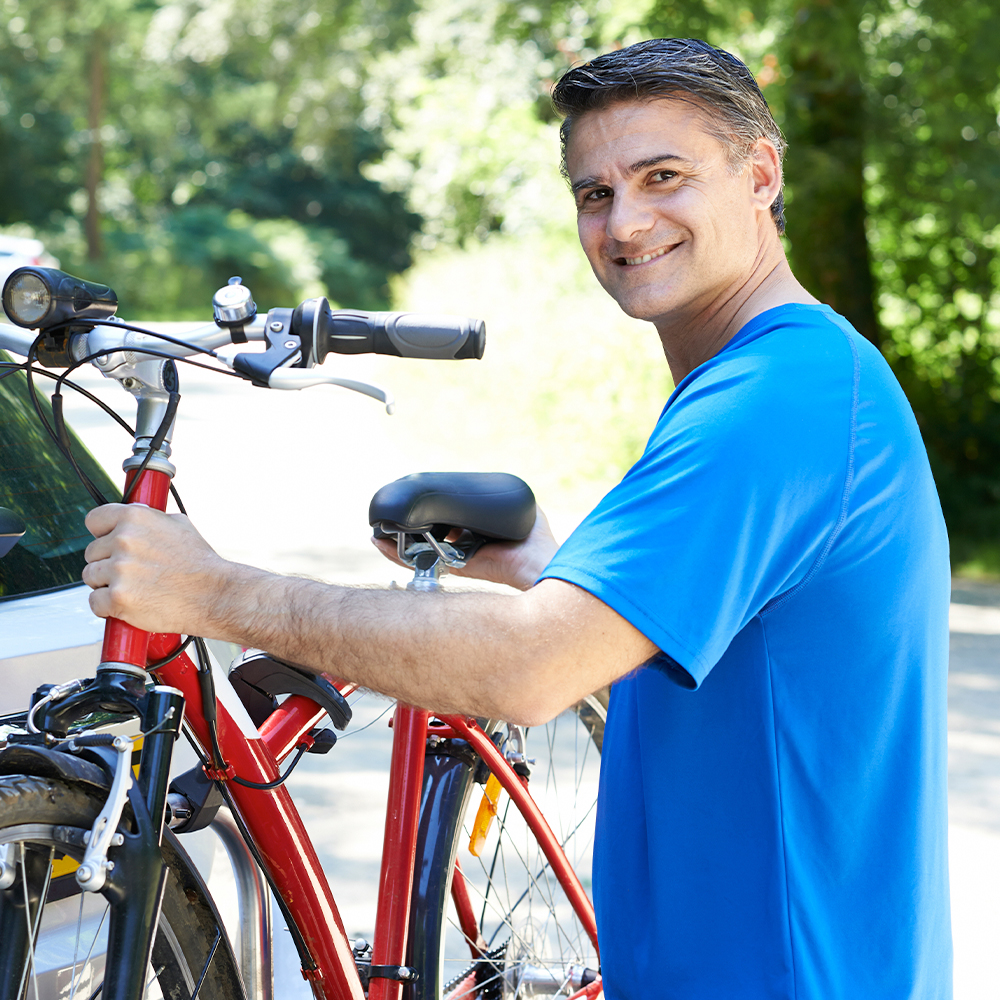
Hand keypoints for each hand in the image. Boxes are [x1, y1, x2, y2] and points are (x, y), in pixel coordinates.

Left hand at [82, 503, 238, 635]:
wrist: (215, 595)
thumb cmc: (200, 563)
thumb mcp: (180, 525)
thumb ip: (151, 518)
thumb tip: (136, 512)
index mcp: (135, 517)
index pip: (94, 520)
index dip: (102, 533)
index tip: (110, 543)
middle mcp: (123, 540)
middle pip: (92, 553)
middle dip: (108, 563)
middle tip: (132, 572)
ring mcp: (119, 570)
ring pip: (91, 577)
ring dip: (107, 585)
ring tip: (134, 588)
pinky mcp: (118, 598)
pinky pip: (96, 602)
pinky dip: (108, 607)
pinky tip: (130, 603)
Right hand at [372, 508, 559, 591]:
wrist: (537, 563)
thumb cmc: (533, 540)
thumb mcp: (517, 509)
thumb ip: (502, 498)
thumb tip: (487, 484)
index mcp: (472, 535)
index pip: (441, 525)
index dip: (424, 516)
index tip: (410, 503)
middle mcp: (460, 548)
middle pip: (425, 537)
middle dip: (403, 528)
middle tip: (386, 518)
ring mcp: (453, 560)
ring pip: (417, 550)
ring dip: (393, 541)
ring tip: (376, 531)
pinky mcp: (451, 568)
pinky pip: (419, 563)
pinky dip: (397, 555)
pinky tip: (380, 543)